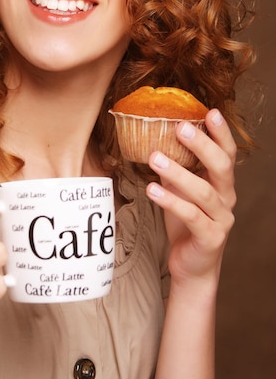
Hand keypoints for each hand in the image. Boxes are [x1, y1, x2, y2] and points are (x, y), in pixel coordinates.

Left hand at [146, 109, 236, 288]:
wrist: (193, 266)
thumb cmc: (186, 224)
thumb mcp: (180, 191)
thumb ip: (175, 168)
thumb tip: (154, 138)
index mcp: (222, 184)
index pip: (227, 153)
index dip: (221, 133)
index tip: (211, 112)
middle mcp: (226, 198)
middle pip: (222, 167)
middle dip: (202, 145)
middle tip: (181, 127)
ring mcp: (221, 219)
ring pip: (203, 192)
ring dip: (178, 172)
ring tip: (154, 157)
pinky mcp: (210, 238)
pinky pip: (191, 216)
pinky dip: (171, 201)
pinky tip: (152, 189)